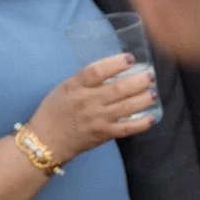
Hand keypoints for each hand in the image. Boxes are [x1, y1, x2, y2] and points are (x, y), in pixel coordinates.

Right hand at [23, 54, 156, 164]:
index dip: (115, 63)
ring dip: (143, 99)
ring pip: (126, 107)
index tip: (129, 58)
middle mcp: (87, 102)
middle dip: (138, 80)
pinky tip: (152, 117)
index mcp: (75, 86)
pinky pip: (126, 129)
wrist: (46, 140)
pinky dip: (141, 123)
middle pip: (117, 89)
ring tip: (153, 92)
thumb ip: (86, 80)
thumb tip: (113, 70)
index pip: (96, 71)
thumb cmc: (54, 111)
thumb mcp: (65, 88)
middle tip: (150, 74)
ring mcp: (97, 119)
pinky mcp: (103, 134)